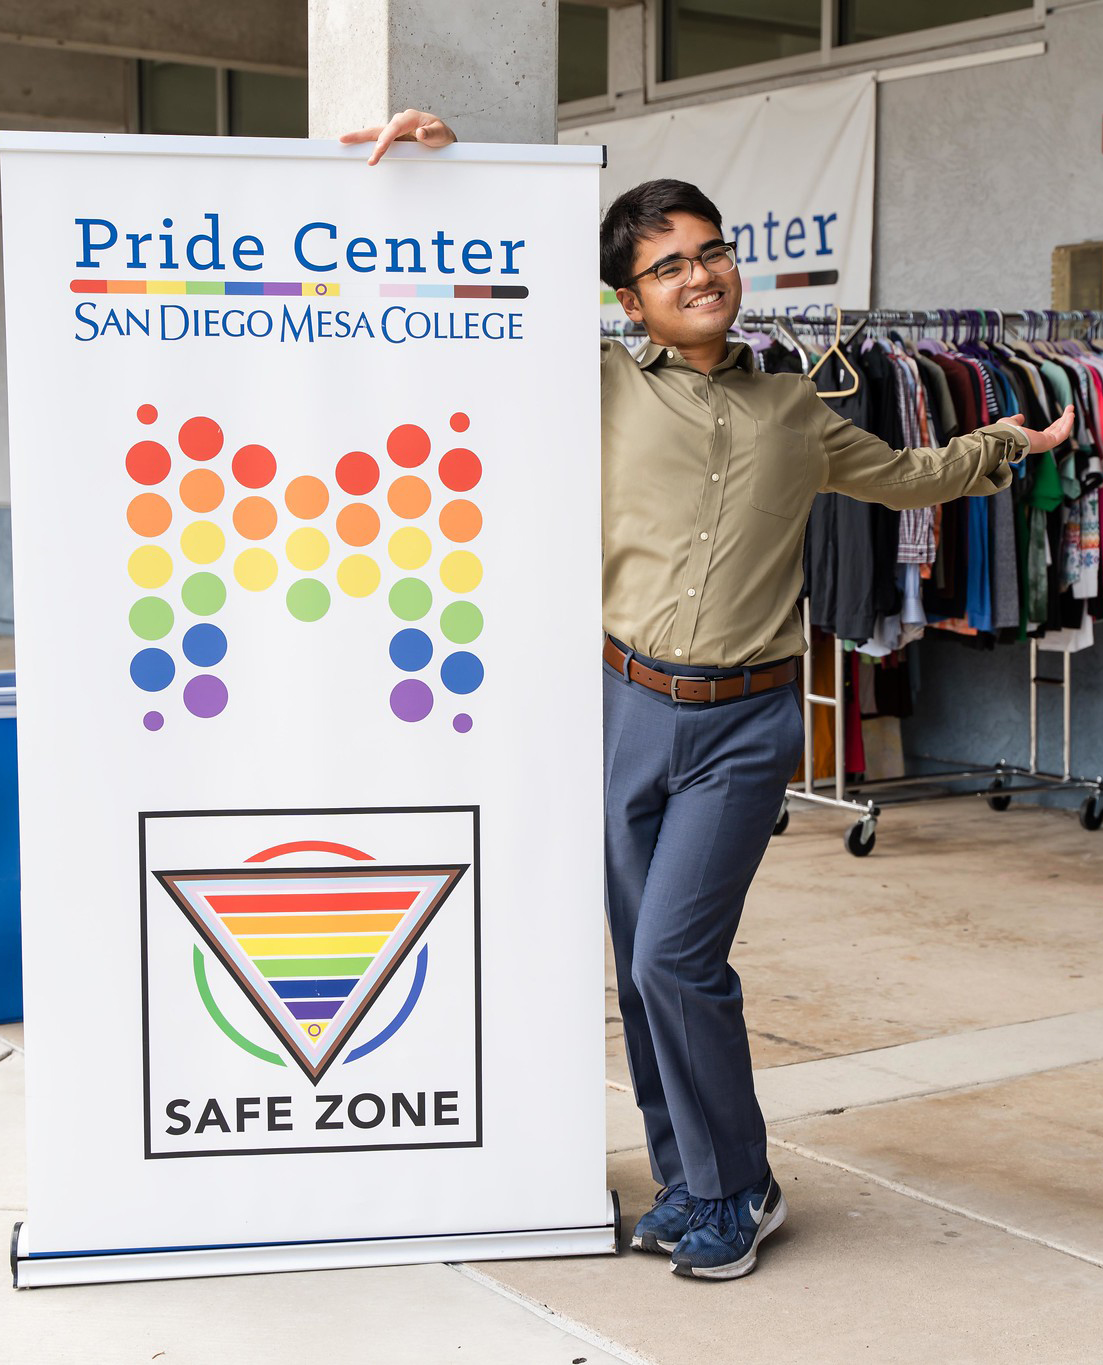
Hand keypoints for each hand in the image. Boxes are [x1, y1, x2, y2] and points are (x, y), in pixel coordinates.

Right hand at [339, 109, 456, 165]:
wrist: (442, 136)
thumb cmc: (442, 134)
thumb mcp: (441, 134)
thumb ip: (432, 133)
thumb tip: (419, 132)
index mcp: (410, 118)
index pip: (394, 129)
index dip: (384, 140)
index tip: (377, 151)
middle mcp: (400, 121)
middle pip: (378, 129)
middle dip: (362, 136)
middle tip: (345, 140)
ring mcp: (395, 129)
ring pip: (375, 133)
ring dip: (359, 138)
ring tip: (343, 141)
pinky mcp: (393, 137)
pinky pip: (378, 139)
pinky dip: (366, 143)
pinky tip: (355, 147)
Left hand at [999, 404, 1074, 453]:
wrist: (1004, 436)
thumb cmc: (1005, 432)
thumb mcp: (1011, 422)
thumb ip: (1017, 420)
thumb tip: (1021, 417)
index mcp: (1032, 440)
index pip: (1049, 432)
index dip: (1057, 423)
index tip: (1063, 415)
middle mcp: (1039, 443)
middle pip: (1057, 431)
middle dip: (1065, 420)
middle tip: (1070, 409)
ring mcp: (1044, 444)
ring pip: (1061, 432)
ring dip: (1068, 420)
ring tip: (1072, 410)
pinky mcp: (1048, 443)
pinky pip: (1062, 434)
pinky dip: (1068, 425)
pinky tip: (1071, 415)